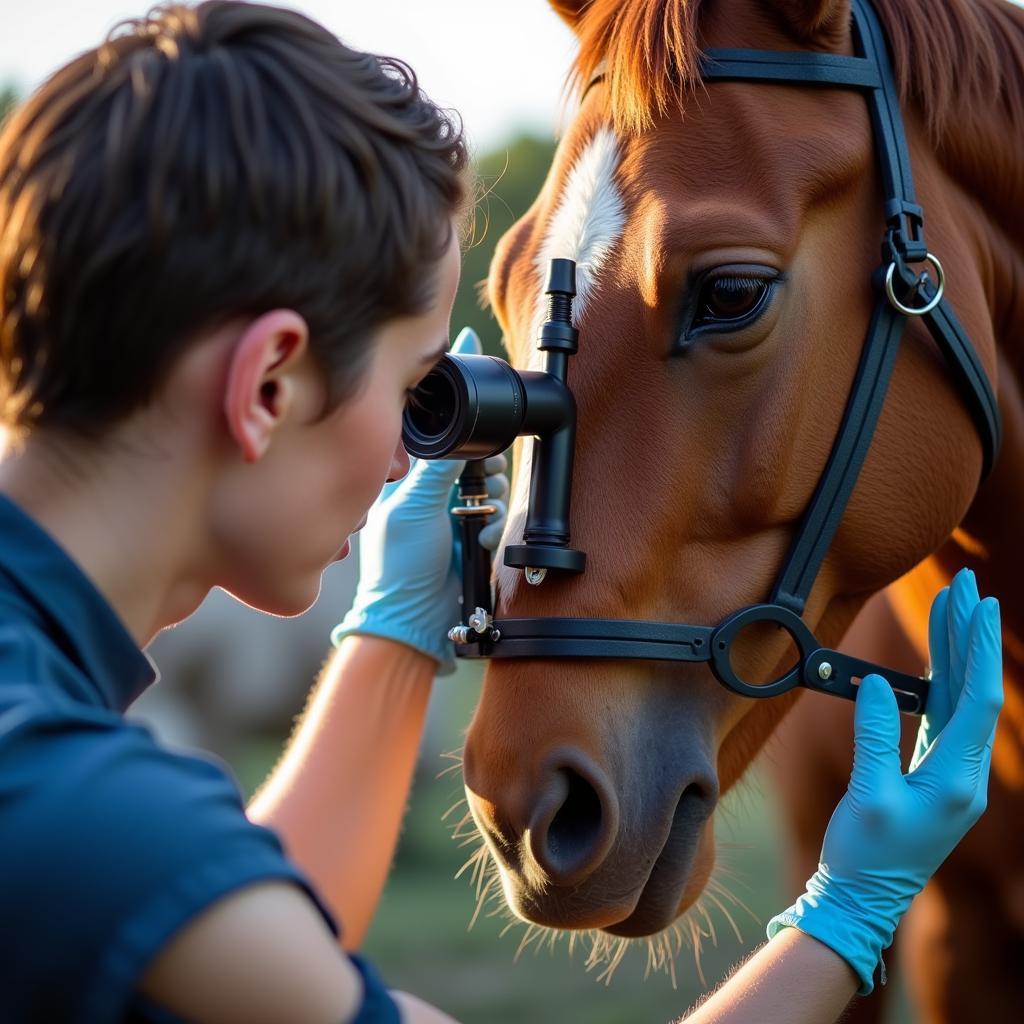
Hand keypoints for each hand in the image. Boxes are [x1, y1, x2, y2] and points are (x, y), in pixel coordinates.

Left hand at [331, 328, 508, 674]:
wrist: (414, 621)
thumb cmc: (399, 568)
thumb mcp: (413, 510)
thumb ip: (438, 473)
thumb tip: (456, 435)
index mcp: (405, 479)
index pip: (431, 426)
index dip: (449, 392)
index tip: (465, 347)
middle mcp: (429, 492)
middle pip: (471, 453)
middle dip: (483, 463)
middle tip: (477, 482)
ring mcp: (451, 515)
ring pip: (489, 484)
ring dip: (488, 500)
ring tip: (473, 519)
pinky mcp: (472, 538)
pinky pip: (497, 517)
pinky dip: (491, 527)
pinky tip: (477, 540)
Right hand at [767, 568, 1001, 993]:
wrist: (861, 898)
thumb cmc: (865, 852)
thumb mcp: (868, 793)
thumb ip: (875, 734)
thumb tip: (876, 683)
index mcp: (957, 778)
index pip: (976, 698)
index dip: (977, 647)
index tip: (978, 603)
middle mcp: (963, 772)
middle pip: (970, 689)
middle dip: (968, 635)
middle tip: (966, 586)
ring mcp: (948, 772)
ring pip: (955, 698)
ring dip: (953, 652)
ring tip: (951, 606)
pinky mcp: (928, 773)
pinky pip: (938, 714)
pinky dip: (936, 679)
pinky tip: (935, 655)